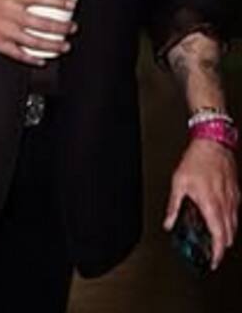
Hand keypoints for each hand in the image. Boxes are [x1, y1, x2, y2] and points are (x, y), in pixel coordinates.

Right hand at [0, 0, 75, 66]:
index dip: (59, 1)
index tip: (71, 4)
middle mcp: (7, 12)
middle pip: (42, 22)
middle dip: (62, 27)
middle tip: (71, 28)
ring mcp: (2, 29)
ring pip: (34, 40)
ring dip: (53, 45)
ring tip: (63, 46)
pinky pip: (18, 54)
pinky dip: (32, 59)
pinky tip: (40, 60)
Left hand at [164, 139, 238, 269]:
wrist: (213, 145)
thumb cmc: (196, 161)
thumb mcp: (178, 183)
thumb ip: (174, 206)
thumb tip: (169, 222)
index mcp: (210, 204)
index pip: (218, 236)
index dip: (217, 252)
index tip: (213, 261)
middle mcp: (225, 204)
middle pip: (229, 234)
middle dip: (222, 247)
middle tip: (213, 254)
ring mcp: (233, 199)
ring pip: (234, 225)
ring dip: (226, 236)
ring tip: (216, 241)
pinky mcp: (236, 194)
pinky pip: (235, 214)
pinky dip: (229, 223)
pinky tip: (221, 222)